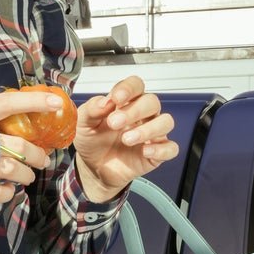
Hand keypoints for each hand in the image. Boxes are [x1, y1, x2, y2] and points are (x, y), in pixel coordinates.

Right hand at [0, 91, 57, 217]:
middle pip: (16, 144)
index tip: (55, 103)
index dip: (34, 102)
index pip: (5, 104)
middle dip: (38, 154)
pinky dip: (6, 194)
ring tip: (26, 177)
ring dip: (26, 176)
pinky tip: (5, 192)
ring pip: (10, 170)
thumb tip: (16, 124)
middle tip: (43, 159)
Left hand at [73, 78, 177, 201]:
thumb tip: (104, 101)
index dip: (129, 88)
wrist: (92, 167)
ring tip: (127, 139)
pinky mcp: (156, 153)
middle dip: (134, 110)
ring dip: (148, 129)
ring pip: (165, 122)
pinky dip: (160, 149)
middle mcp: (142, 115)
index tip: (116, 97)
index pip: (135, 85)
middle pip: (152, 102)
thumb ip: (92, 109)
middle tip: (114, 123)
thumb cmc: (91, 141)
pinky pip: (170, 148)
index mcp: (125, 102)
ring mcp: (151, 134)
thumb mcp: (83, 123)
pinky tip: (144, 151)